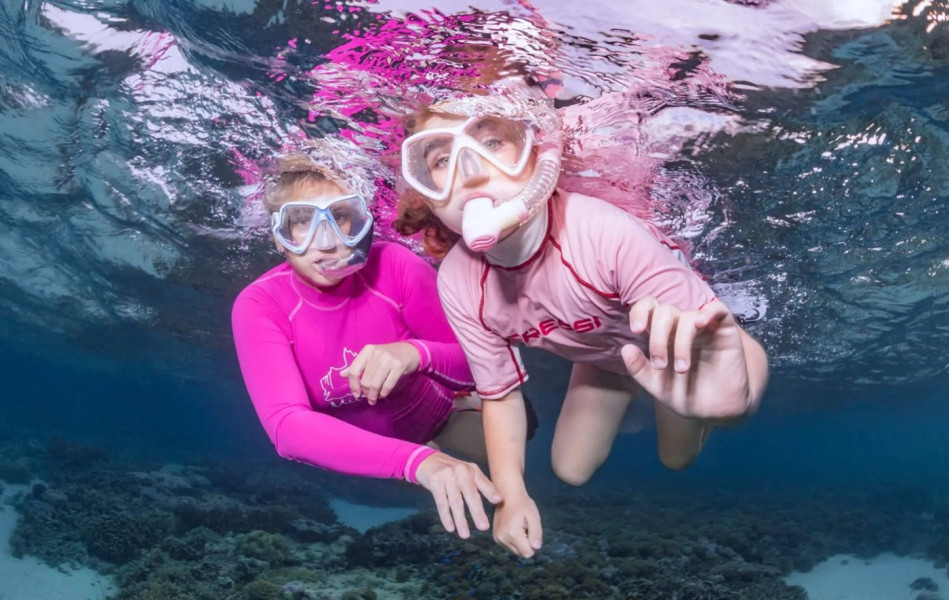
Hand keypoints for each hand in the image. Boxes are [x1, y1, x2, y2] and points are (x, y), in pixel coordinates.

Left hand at [340, 342, 420, 403]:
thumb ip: (357, 365)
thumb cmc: (389, 355)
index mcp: (367, 350)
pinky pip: (388, 385)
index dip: (353, 385)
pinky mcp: (399, 366)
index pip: (354, 370)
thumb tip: (341, 374)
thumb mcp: (372, 357)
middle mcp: (376, 353)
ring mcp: (388, 359)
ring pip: (375, 384)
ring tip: (374, 399)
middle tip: (368, 397)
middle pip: (365, 380)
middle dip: (366, 392)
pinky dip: (384, 393)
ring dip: (374, 395)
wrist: (411, 351)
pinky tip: (383, 395)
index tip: (356, 394)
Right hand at [415, 453, 501, 538]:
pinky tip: (450, 528)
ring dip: (461, 520)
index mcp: (472, 470)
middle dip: (477, 513)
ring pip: (455, 502)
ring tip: (465, 535)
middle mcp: (461, 471)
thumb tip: (498, 500)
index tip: (498, 501)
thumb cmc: (452, 471)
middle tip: (484, 528)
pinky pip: (442, 503)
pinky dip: (446, 517)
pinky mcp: (435, 482)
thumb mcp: (467, 473)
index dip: (491, 491)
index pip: (483, 482)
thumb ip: (481, 484)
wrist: (428, 460)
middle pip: (470, 495)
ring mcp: (447, 476)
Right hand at [492, 490, 542, 557]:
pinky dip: (514, 539)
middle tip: (524, 526)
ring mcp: (497, 538)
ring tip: (518, 525)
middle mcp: (502, 538)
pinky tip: (513, 526)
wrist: (507, 494)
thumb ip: (536, 533)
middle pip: (521, 553)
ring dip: (520, 541)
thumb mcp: (534, 516)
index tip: (529, 529)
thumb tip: (536, 548)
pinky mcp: (496, 537)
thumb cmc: (523, 504)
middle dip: (526, 543)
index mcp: (512, 534)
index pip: (528, 553)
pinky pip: (510, 546)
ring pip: (516, 550)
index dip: (532, 543)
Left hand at [622, 297, 751, 420]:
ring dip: (681, 342)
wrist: (715, 412)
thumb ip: (639, 369)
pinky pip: (719, 309)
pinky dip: (709, 311)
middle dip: (658, 338)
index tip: (636, 330)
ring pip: (688, 316)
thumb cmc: (685, 395)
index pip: (649, 308)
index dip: (640, 311)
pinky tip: (701, 324)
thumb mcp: (656, 386)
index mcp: (662, 334)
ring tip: (682, 370)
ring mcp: (704, 328)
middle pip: (665, 311)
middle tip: (661, 365)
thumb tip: (626, 349)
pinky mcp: (725, 332)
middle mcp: (681, 327)